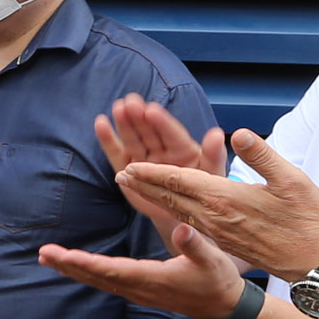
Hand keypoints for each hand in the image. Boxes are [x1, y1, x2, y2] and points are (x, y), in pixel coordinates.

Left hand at [39, 220, 249, 318]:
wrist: (224, 307)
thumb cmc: (218, 280)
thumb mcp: (212, 259)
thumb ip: (195, 245)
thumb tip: (181, 230)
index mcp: (153, 279)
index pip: (113, 270)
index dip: (88, 263)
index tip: (65, 256)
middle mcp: (139, 288)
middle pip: (97, 277)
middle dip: (69, 265)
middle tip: (43, 253)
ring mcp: (137, 292)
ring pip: (98, 281)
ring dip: (72, 269)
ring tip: (48, 257)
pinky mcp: (139, 291)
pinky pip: (106, 282)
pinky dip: (86, 272)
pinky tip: (72, 266)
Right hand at [96, 95, 227, 230]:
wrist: (184, 216)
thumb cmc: (201, 192)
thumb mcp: (212, 174)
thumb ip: (213, 155)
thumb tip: (218, 134)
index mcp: (183, 149)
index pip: (171, 134)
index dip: (162, 123)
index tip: (152, 109)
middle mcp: (161, 150)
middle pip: (149, 132)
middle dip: (140, 117)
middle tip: (131, 102)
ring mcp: (143, 159)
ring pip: (132, 139)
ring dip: (124, 123)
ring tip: (118, 107)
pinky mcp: (128, 170)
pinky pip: (116, 154)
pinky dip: (108, 140)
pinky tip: (101, 123)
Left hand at [117, 127, 318, 277]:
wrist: (316, 263)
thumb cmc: (308, 219)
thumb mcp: (291, 180)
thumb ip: (262, 155)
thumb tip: (236, 133)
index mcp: (225, 199)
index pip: (180, 181)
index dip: (153, 173)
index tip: (129, 166)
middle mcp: (214, 217)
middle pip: (171, 197)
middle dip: (145, 184)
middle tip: (121, 174)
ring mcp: (218, 232)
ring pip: (178, 211)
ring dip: (154, 197)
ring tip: (136, 188)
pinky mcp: (225, 241)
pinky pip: (190, 223)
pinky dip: (172, 212)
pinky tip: (170, 209)